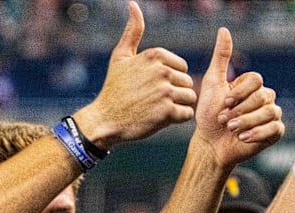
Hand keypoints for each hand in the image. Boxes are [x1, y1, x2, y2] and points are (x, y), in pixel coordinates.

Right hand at [74, 1, 196, 148]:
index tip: (151, 87)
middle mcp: (162, 70)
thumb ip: (133, 31)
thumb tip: (133, 4)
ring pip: (189, 98)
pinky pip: (187, 114)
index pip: (181, 67)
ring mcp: (165, 91)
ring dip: (177, 106)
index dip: (169, 80)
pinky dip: (177, 119)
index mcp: (155, 55)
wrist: (104, 119)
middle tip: (153, 101)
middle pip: (187, 82)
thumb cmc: (114, 88)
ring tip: (157, 110)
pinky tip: (160, 119)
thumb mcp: (120, 56)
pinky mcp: (167, 112)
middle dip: (175, 93)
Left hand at [194, 27, 283, 167]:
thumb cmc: (209, 115)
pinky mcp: (274, 132)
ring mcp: (271, 114)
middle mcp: (264, 97)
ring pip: (269, 112)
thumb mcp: (212, 84)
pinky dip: (256, 134)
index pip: (256, 80)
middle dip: (240, 110)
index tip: (223, 103)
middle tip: (224, 120)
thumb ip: (221, 58)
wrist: (210, 143)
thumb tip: (224, 30)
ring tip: (231, 129)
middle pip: (264, 96)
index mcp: (252, 85)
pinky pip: (275, 128)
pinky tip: (242, 138)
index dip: (239, 93)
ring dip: (246, 122)